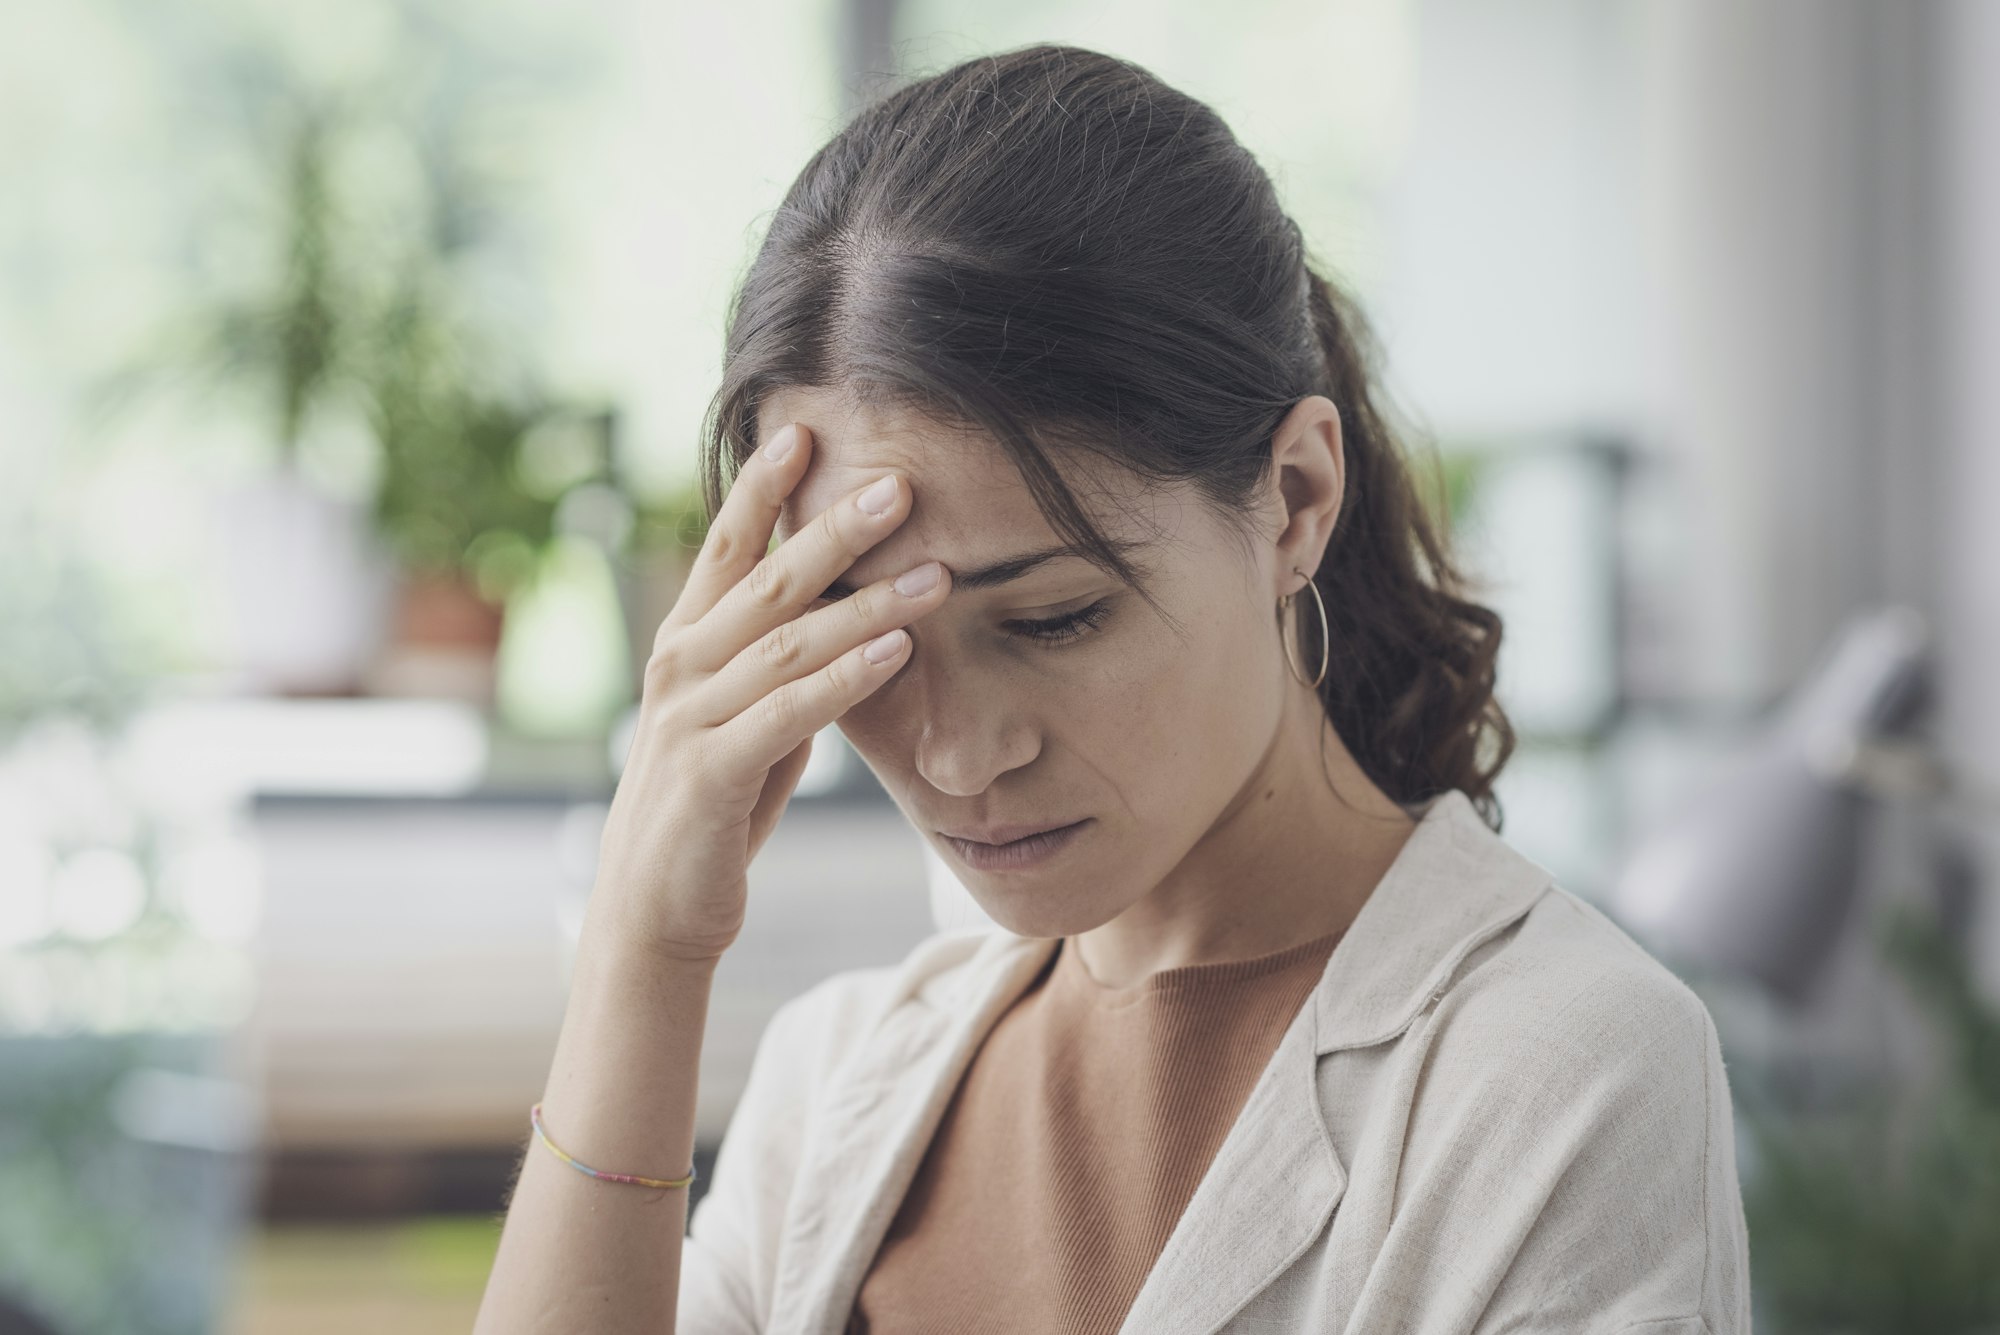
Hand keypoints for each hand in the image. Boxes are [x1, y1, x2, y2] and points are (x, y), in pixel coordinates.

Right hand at [588, 421, 950, 962]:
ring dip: (867, 605)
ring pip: (788, 643)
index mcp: (684, 645)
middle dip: (834, 528)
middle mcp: (679, 668)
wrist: (653, 908)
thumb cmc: (710, 809)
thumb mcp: (744, 721)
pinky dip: (846, 679)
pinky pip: (788, 714)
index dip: (761, 489)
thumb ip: (778, 667)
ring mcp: (690, 719)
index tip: (803, 431)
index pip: (725, 550)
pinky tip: (896, 652)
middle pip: (765, 581)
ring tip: (936, 574)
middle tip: (900, 484)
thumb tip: (847, 620)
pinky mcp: (710, 774)